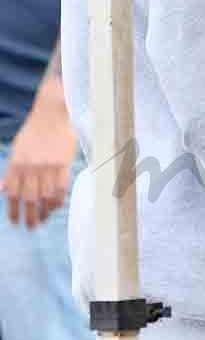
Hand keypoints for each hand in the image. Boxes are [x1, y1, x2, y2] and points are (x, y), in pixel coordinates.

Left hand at [0, 78, 77, 228]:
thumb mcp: (17, 149)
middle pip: (28, 198)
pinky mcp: (63, 162)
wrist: (52, 112)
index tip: (15, 221)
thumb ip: (11, 170)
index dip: (12, 210)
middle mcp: (30, 167)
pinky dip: (58, 199)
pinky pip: (61, 187)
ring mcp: (47, 165)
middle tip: (31, 227)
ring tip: (44, 219)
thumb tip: (4, 189)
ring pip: (45, 196)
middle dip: (29, 216)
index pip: (12, 194)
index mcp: (16, 164)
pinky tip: (56, 206)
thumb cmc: (34, 130)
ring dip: (44, 211)